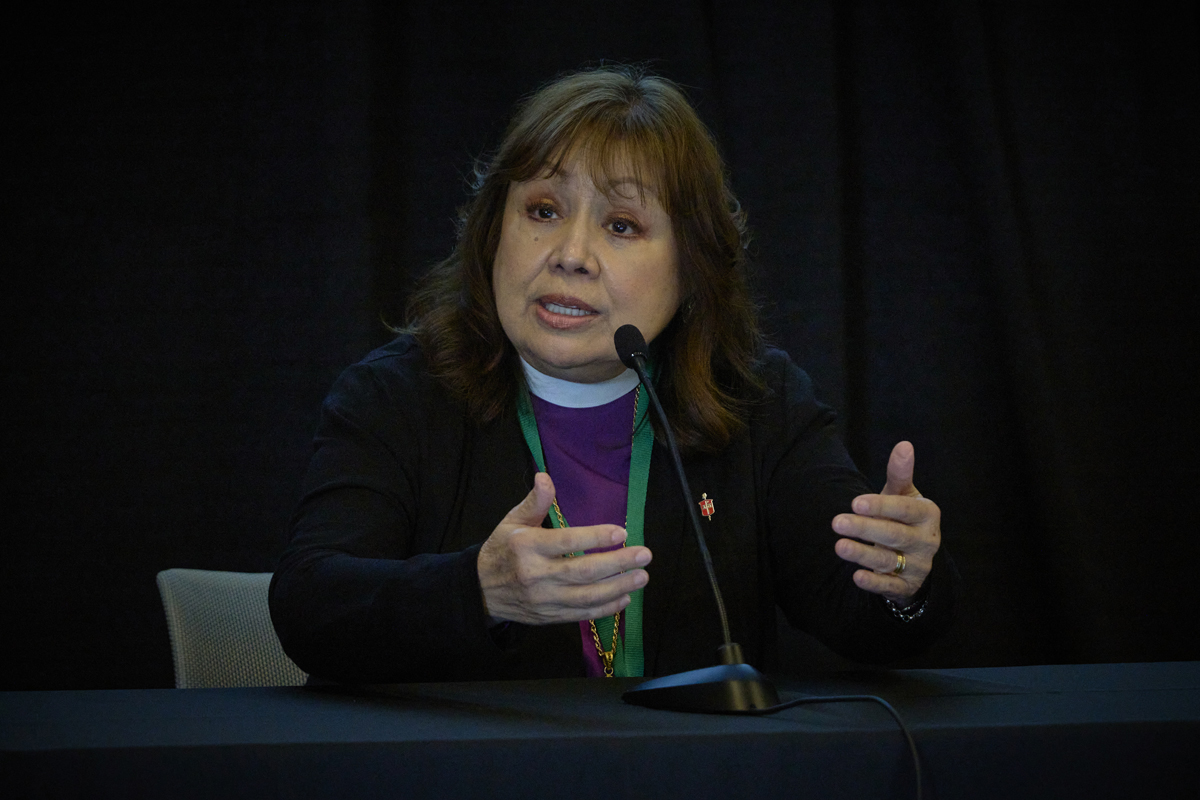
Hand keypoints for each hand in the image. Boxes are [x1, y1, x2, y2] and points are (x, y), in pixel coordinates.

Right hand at [477, 472, 651, 625]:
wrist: (480, 591)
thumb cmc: (502, 550)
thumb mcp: (512, 522)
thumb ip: (534, 502)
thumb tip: (545, 477)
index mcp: (527, 547)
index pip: (567, 542)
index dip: (595, 538)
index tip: (622, 532)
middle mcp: (536, 575)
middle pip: (583, 572)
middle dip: (617, 564)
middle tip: (644, 555)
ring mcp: (544, 599)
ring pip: (586, 596)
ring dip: (618, 587)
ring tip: (642, 577)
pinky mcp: (549, 617)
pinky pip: (582, 614)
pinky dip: (606, 608)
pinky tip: (625, 597)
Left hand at [832, 441, 940, 604]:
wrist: (916, 556)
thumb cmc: (903, 517)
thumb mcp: (903, 495)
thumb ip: (900, 474)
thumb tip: (904, 445)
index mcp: (927, 514)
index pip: (905, 510)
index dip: (882, 506)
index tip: (856, 502)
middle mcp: (927, 541)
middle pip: (894, 535)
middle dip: (866, 529)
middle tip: (837, 522)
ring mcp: (918, 566)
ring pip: (889, 561)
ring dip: (863, 555)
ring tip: (839, 546)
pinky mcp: (906, 586)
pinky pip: (890, 586)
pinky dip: (874, 583)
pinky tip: (856, 576)